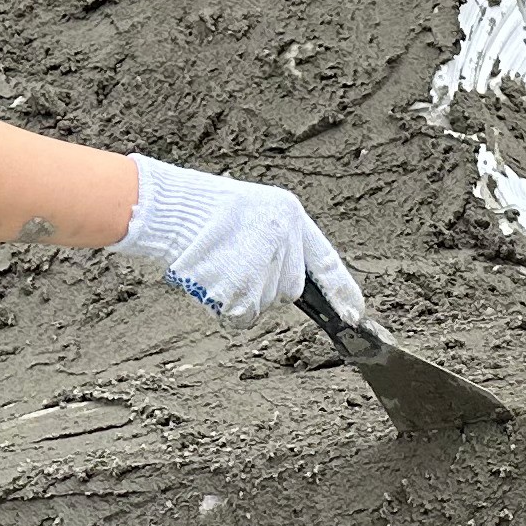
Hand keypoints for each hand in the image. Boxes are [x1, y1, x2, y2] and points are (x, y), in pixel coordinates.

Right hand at [111, 158, 364, 323]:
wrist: (169, 209)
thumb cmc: (204, 210)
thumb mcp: (255, 211)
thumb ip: (280, 241)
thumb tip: (294, 281)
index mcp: (290, 216)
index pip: (326, 260)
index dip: (342, 290)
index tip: (356, 315)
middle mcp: (284, 241)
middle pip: (290, 290)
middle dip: (267, 286)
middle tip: (234, 263)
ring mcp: (262, 266)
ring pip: (263, 304)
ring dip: (241, 295)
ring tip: (217, 264)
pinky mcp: (241, 290)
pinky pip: (241, 316)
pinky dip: (225, 308)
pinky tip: (210, 280)